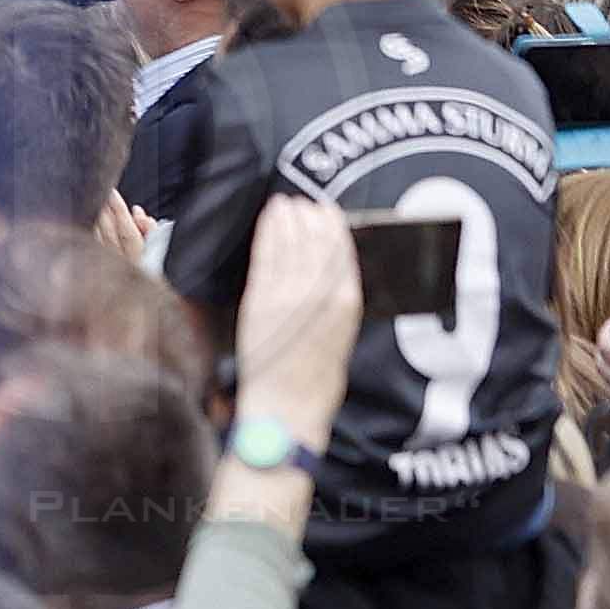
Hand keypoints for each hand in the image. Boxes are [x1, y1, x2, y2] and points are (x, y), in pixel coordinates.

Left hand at [231, 190, 366, 428]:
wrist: (288, 407)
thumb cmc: (314, 381)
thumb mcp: (339, 339)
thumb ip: (334, 307)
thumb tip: (329, 278)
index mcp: (347, 307)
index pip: (342, 255)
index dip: (333, 229)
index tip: (327, 211)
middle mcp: (321, 297)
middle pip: (318, 244)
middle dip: (310, 218)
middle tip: (304, 201)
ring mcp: (290, 296)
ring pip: (293, 245)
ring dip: (289, 220)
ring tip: (285, 202)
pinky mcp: (262, 300)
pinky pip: (267, 256)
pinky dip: (269, 233)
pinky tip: (269, 218)